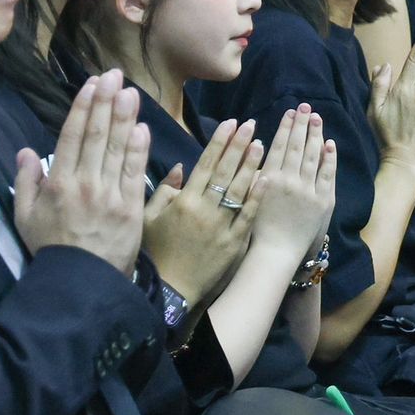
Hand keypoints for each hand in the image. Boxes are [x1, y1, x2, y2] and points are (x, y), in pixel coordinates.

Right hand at [13, 70, 149, 273]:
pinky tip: (141, 127)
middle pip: (97, 135)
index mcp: (58, 183)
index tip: (91, 85)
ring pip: (118, 148)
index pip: (72, 136)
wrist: (81, 284)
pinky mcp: (131, 208)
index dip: (83, 107)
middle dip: (106, 102)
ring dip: (124, 117)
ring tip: (130, 91)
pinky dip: (138, 149)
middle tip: (113, 75)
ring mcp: (110, 195)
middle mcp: (85, 183)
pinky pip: (136, 172)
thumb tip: (26, 151)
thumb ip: (26, 182)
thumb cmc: (51, 249)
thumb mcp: (25, 217)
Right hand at [142, 119, 262, 309]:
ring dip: (251, 165)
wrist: (171, 291)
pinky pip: (247, 215)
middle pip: (225, 171)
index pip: (205, 163)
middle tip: (251, 125)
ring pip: (239, 189)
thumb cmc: (155, 254)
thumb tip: (181, 168)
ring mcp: (221, 226)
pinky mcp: (234, 243)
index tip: (231, 124)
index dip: (220, 142)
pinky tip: (267, 178)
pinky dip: (257, 196)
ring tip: (261, 144)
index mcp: (183, 201)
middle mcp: (204, 209)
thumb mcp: (148, 219)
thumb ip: (163, 191)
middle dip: (239, 145)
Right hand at [251, 104, 336, 261]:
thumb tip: (255, 146)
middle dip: (302, 124)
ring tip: (317, 118)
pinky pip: (328, 174)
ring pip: (314, 156)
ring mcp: (309, 190)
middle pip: (298, 146)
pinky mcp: (323, 201)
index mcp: (269, 177)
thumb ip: (251, 172)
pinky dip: (329, 157)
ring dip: (316, 134)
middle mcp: (290, 180)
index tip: (290, 111)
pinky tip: (329, 144)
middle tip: (305, 106)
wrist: (274, 253)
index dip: (286, 126)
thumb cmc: (254, 229)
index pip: (280, 145)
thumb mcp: (246, 196)